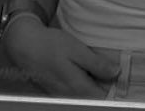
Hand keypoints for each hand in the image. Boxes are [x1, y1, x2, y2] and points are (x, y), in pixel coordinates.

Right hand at [3, 15, 119, 97]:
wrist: (24, 46)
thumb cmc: (51, 45)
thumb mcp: (76, 50)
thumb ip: (96, 64)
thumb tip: (116, 73)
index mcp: (77, 87)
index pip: (102, 99)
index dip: (113, 89)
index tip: (120, 77)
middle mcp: (69, 96)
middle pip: (93, 99)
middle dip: (104, 87)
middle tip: (109, 70)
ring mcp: (61, 96)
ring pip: (83, 96)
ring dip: (92, 86)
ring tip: (95, 69)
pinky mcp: (55, 92)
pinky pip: (74, 93)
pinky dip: (81, 85)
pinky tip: (80, 71)